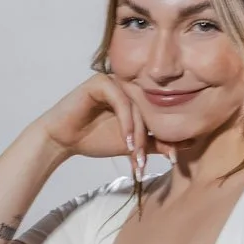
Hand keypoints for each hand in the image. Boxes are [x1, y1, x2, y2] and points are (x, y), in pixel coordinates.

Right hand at [37, 75, 175, 182]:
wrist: (63, 139)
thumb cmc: (93, 139)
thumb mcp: (130, 144)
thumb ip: (154, 144)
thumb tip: (179, 151)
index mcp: (137, 97)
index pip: (159, 114)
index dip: (167, 137)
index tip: (171, 160)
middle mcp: (128, 85)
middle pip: (150, 111)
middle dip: (149, 139)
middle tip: (144, 162)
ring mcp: (115, 81)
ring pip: (137, 107)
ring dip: (138, 134)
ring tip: (134, 155)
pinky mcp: (101, 81)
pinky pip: (121, 101)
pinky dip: (126, 122)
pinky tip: (125, 141)